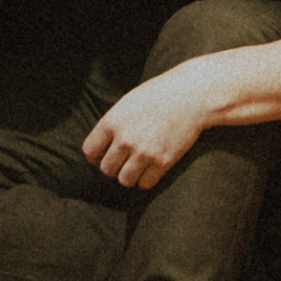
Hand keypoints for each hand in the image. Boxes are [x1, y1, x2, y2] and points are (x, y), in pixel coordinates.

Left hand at [82, 67, 211, 189]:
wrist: (191, 96)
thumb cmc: (158, 95)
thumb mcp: (127, 104)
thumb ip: (112, 125)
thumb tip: (101, 149)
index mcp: (112, 122)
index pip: (90, 151)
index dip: (95, 156)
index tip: (102, 156)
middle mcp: (125, 139)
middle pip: (106, 169)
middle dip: (114, 166)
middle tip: (124, 160)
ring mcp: (144, 152)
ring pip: (124, 180)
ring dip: (129, 175)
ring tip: (137, 166)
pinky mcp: (163, 161)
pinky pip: (145, 184)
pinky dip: (146, 179)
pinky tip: (151, 168)